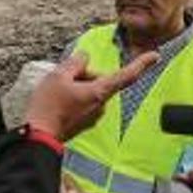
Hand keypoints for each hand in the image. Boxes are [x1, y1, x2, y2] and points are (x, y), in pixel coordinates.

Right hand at [24, 51, 157, 140]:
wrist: (38, 136)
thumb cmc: (47, 107)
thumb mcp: (58, 75)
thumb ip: (75, 63)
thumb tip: (84, 58)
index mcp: (99, 92)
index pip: (125, 76)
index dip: (141, 64)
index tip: (155, 56)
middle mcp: (101, 106)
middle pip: (98, 80)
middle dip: (83, 76)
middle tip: (62, 81)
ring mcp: (93, 117)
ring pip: (89, 91)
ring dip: (75, 88)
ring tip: (56, 95)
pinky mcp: (84, 124)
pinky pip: (82, 103)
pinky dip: (72, 99)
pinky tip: (56, 104)